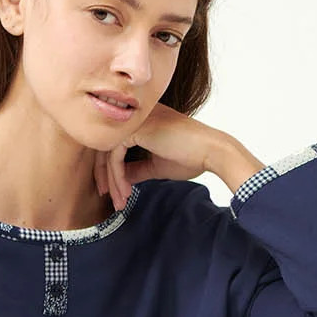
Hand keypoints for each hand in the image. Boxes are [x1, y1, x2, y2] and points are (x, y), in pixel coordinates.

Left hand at [94, 104, 225, 210]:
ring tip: (120, 200)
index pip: (114, 143)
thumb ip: (136, 169)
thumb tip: (120, 178)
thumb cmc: (191, 157)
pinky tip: (125, 190)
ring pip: (109, 152)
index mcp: (142, 120)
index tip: (112, 190)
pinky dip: (118, 176)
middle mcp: (136, 116)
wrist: (212, 152)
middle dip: (105, 175)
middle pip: (106, 146)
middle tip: (108, 197)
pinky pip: (115, 155)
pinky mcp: (137, 129)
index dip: (109, 168)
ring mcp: (136, 120)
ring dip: (113, 180)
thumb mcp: (156, 166)